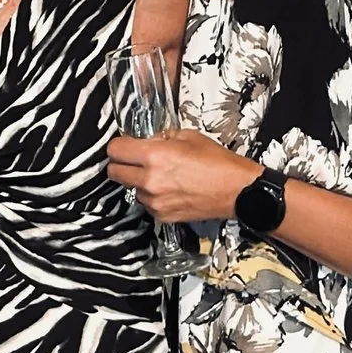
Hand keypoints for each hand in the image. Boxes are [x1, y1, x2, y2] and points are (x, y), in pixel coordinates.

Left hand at [108, 131, 261, 225]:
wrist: (237, 191)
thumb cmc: (218, 163)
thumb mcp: (189, 136)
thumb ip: (162, 137)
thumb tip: (149, 141)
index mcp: (155, 156)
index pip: (115, 150)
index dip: (118, 146)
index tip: (124, 146)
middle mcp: (150, 180)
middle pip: (114, 173)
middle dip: (121, 164)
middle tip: (134, 160)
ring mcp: (155, 201)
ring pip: (131, 189)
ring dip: (139, 182)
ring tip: (162, 176)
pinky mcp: (162, 216)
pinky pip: (146, 204)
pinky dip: (152, 196)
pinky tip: (170, 189)